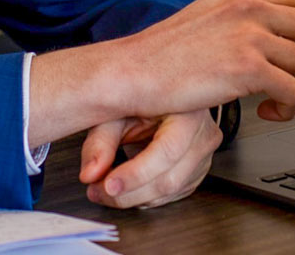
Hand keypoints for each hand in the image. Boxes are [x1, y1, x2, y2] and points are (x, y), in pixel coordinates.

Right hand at [29, 0, 294, 146]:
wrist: (130, 71)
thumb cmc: (166, 54)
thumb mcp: (211, 18)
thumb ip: (248, 19)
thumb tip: (290, 37)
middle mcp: (250, 5)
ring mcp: (249, 34)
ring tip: (287, 104)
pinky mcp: (245, 66)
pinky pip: (293, 90)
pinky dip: (290, 108)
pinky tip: (270, 113)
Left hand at [78, 110, 221, 208]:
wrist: (163, 97)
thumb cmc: (142, 98)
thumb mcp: (117, 110)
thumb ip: (101, 141)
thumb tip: (90, 173)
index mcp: (188, 110)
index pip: (166, 152)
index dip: (135, 175)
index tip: (107, 185)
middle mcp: (203, 134)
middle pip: (169, 180)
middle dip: (128, 193)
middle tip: (97, 191)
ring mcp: (204, 155)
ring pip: (169, 192)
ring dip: (134, 197)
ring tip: (105, 188)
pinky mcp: (199, 171)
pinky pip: (172, 195)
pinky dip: (146, 196)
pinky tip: (128, 186)